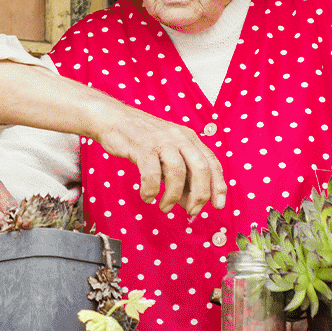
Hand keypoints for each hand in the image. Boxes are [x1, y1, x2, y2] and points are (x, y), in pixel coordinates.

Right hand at [91, 106, 226, 214]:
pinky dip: (151, 189)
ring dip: (173, 196)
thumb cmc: (141, 140)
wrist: (113, 118)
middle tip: (192, 211)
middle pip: (200, 168)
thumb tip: (191, 205)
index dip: (218, 185)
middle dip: (199, 194)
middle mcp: (179, 137)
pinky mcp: (143, 145)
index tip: (218, 205)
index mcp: (189, 139)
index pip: (212, 163)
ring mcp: (162, 140)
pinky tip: (147, 196)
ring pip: (178, 171)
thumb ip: (181, 179)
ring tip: (164, 207)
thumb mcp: (166, 158)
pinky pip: (151, 172)